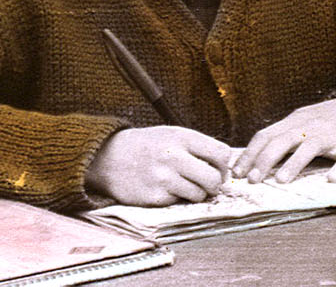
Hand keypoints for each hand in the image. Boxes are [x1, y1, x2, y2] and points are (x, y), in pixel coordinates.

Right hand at [85, 126, 231, 205]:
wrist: (109, 157)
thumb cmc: (148, 146)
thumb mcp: (173, 134)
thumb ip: (198, 147)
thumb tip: (226, 167)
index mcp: (183, 137)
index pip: (222, 154)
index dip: (223, 165)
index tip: (217, 169)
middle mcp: (174, 156)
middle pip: (214, 178)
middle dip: (214, 184)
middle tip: (207, 184)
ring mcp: (163, 178)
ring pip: (199, 194)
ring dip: (197, 193)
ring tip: (185, 185)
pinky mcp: (154, 197)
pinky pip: (179, 202)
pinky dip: (177, 198)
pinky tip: (166, 189)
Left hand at [232, 95, 335, 183]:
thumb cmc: (322, 122)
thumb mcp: (299, 122)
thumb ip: (277, 137)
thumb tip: (248, 159)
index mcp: (294, 123)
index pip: (266, 136)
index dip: (250, 154)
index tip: (237, 173)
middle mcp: (310, 128)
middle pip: (284, 140)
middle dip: (266, 160)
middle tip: (253, 180)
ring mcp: (331, 136)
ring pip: (311, 147)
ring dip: (295, 163)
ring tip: (282, 180)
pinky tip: (332, 180)